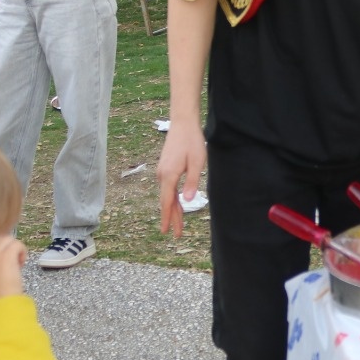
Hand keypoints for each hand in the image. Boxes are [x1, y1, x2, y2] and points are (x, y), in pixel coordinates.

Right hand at [0, 234, 26, 301]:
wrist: (0, 302)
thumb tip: (0, 251)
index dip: (1, 250)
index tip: (4, 263)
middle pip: (1, 239)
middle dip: (9, 249)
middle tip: (11, 265)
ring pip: (10, 240)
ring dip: (16, 251)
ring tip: (16, 265)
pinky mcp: (6, 253)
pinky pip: (18, 244)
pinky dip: (23, 253)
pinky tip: (20, 265)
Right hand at [156, 120, 206, 237]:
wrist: (183, 124)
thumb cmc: (192, 142)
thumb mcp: (197, 163)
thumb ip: (192, 182)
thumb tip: (187, 201)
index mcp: (169, 176)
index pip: (167, 202)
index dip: (168, 218)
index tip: (167, 232)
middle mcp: (162, 175)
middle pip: (166, 201)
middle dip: (171, 218)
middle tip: (175, 234)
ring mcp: (162, 171)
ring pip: (167, 195)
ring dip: (172, 209)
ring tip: (177, 223)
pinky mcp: (165, 167)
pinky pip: (167, 187)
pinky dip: (171, 198)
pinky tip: (175, 203)